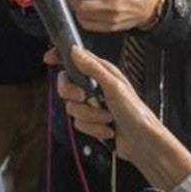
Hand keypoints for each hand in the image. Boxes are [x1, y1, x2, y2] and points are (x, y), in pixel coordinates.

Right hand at [45, 47, 190, 189]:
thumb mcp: (113, 85)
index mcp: (101, 72)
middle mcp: (95, 87)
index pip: (76, 59)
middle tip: (83, 97)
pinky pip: (79, 124)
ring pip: (72, 108)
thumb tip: (74, 50)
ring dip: (90, 116)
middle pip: (66, 85)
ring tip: (107, 118)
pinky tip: (108, 130)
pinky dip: (93, 129)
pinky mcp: (91, 122)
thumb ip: (92, 68)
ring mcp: (92, 105)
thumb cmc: (134, 110)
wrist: (142, 141)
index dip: (60, 57)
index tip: (48, 59)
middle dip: (71, 93)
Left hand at [66, 0, 160, 32]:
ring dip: (77, 9)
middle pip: (80, 5)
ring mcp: (110, 19)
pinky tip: (87, 12)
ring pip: (82, 17)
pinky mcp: (110, 28)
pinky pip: (88, 26)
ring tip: (82, 2)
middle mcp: (112, 5)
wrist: (149, 7)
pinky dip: (84, 18)